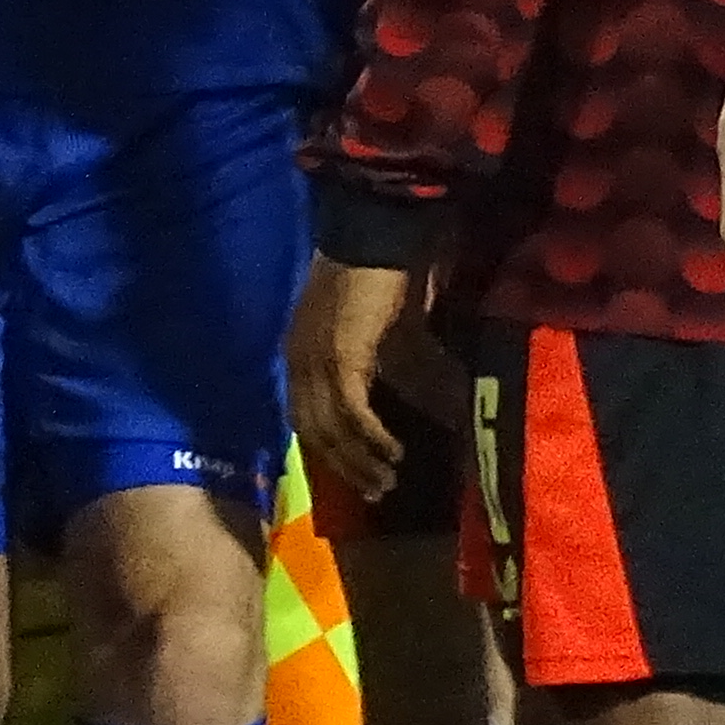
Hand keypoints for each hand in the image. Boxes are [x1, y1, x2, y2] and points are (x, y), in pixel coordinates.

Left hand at [287, 254, 417, 514]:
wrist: (377, 233)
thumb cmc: (383, 272)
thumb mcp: (383, 329)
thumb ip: (395, 365)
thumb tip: (425, 398)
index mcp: (301, 351)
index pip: (305, 414)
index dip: (328, 449)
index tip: (354, 474)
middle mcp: (300, 360)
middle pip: (313, 431)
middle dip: (344, 467)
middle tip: (375, 492)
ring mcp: (316, 361)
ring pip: (331, 429)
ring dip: (360, 461)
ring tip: (386, 483)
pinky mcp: (341, 359)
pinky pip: (353, 413)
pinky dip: (372, 438)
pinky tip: (393, 452)